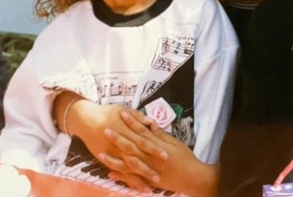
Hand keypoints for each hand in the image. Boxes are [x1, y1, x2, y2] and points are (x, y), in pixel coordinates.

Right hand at [53, 92, 167, 190]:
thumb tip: (152, 123)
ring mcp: (111, 153)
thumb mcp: (123, 109)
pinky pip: (117, 171)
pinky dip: (125, 180)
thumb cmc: (106, 113)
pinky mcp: (105, 158)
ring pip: (127, 168)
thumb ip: (138, 117)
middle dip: (147, 168)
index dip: (154, 149)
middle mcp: (119, 143)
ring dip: (138, 178)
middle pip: (136, 157)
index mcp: (125, 130)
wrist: (85, 119)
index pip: (143, 141)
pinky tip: (134, 187)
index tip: (166, 156)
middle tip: (159, 177)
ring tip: (150, 188)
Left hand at [99, 111, 218, 196]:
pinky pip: (131, 178)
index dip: (131, 122)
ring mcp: (147, 169)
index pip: (140, 131)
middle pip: (130, 145)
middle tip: (105, 129)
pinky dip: (120, 176)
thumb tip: (150, 124)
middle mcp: (149, 157)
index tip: (121, 113)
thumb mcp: (175, 142)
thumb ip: (161, 134)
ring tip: (100, 154)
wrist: (192, 177)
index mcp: (155, 145)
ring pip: (126, 163)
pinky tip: (109, 173)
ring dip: (113, 159)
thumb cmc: (185, 158)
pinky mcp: (147, 179)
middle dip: (117, 137)